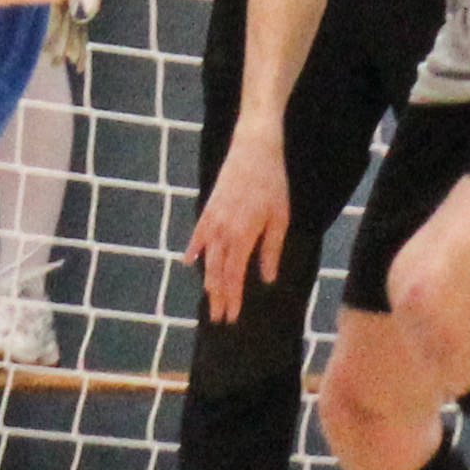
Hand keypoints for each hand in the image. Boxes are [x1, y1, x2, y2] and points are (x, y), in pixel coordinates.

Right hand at [184, 130, 289, 325]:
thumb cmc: (273, 184)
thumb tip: (267, 278)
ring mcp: (212, 220)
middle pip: (217, 272)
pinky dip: (194, 249)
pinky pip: (198, 235)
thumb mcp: (280, 219)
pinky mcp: (208, 209)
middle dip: (218, 296)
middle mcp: (223, 232)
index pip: (234, 276)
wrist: (253, 151)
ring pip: (208, 258)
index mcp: (242, 236)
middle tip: (219, 318)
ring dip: (208, 280)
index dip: (233, 297)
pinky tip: (188, 262)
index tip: (231, 317)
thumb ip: (271, 250)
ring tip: (209, 298)